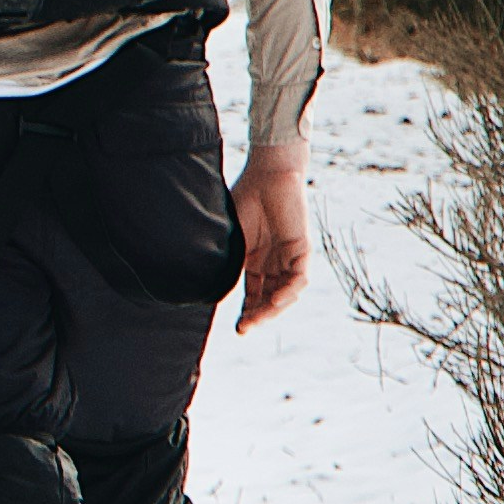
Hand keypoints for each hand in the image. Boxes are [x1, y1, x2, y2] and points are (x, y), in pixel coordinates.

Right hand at [231, 146, 313, 330]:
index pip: (254, 294)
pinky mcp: (302, 248)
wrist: (266, 174)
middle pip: (270, 298)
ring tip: (258, 317)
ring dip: (273, 308)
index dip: (248, 313)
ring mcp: (289, 257)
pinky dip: (289, 290)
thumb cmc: (245, 197)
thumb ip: (224, 257)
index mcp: (256, 261)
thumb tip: (201, 281)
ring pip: (286, 293)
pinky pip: (299, 276)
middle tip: (246, 328)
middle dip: (259, 316)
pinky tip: (276, 299)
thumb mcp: (230, 236)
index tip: (237, 329)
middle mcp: (274, 263)